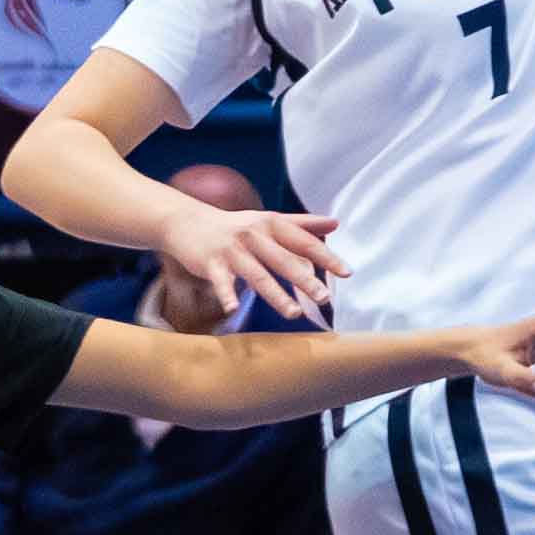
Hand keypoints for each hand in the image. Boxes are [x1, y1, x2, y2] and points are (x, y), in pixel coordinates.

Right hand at [160, 195, 346, 322]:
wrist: (188, 221)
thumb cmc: (235, 226)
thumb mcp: (268, 221)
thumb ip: (303, 224)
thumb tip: (336, 223)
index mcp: (271, 225)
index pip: (303, 242)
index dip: (326, 257)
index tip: (346, 273)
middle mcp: (254, 235)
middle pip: (283, 260)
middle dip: (304, 280)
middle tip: (324, 298)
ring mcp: (232, 250)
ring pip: (257, 275)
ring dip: (276, 295)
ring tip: (294, 313)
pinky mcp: (211, 263)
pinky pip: (221, 282)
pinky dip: (226, 295)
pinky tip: (233, 308)